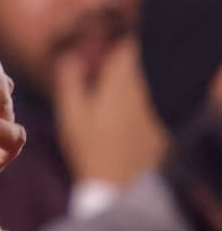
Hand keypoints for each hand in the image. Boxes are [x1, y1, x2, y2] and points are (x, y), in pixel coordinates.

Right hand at [55, 38, 166, 187]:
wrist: (117, 187)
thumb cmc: (89, 148)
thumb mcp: (71, 114)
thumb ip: (70, 81)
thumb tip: (71, 56)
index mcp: (119, 86)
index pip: (128, 50)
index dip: (117, 44)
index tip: (103, 46)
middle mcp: (142, 95)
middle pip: (136, 67)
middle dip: (120, 64)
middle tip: (100, 72)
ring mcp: (154, 113)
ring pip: (142, 88)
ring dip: (128, 86)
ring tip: (108, 98)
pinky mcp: (160, 130)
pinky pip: (149, 108)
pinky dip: (137, 107)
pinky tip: (122, 122)